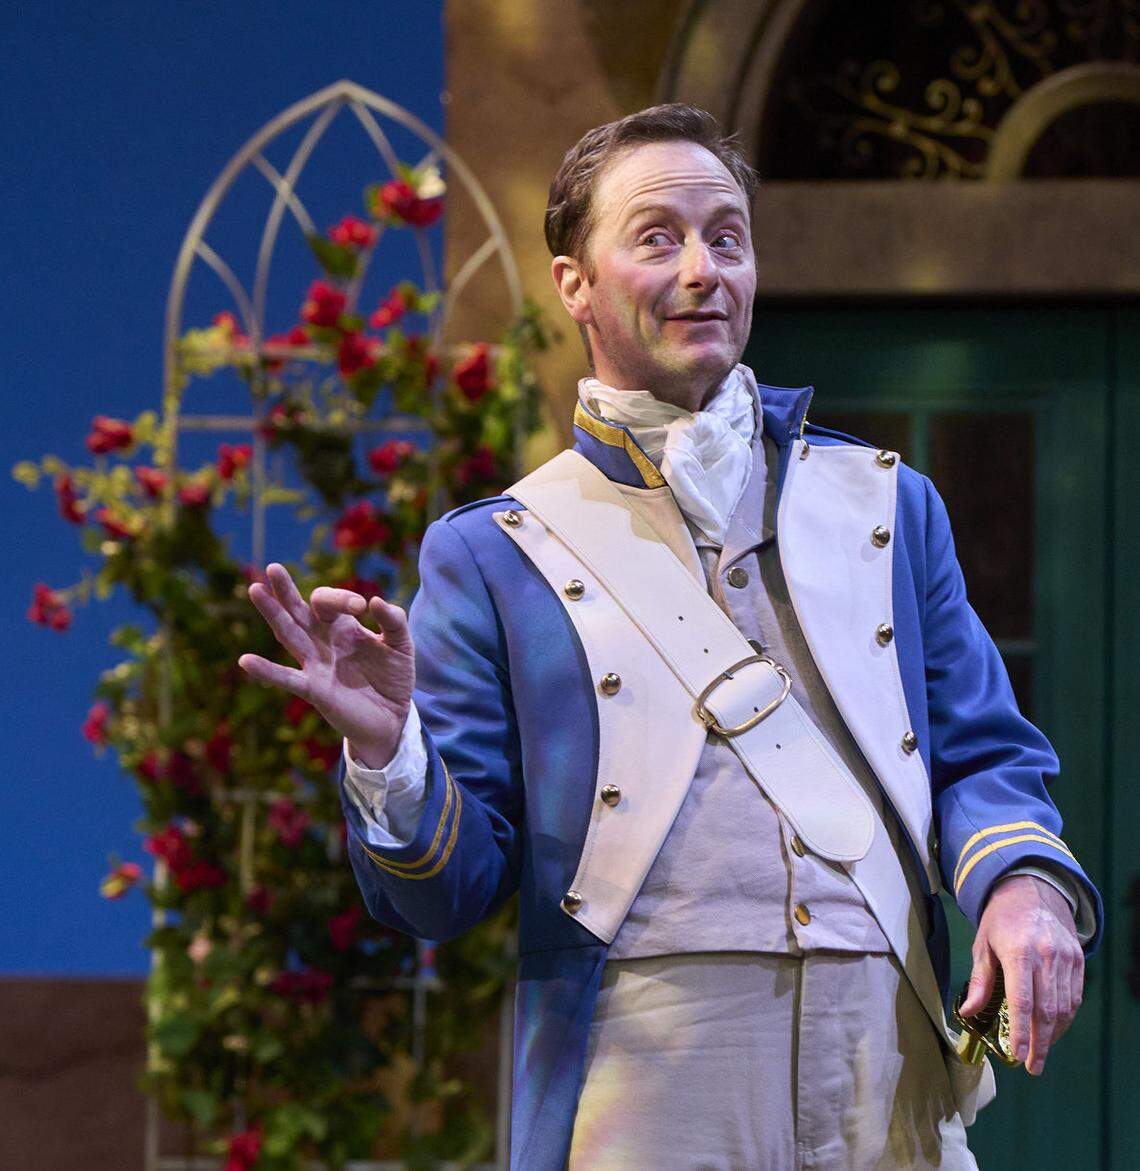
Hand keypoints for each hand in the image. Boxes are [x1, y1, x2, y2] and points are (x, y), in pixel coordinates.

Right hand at [238, 563, 414, 768]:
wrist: (392, 718)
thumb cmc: (393, 678)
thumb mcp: (402, 645)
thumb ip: (394, 621)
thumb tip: (374, 601)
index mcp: (342, 626)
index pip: (329, 602)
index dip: (341, 598)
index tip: (361, 606)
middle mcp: (322, 641)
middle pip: (298, 611)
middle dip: (286, 590)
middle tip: (273, 568)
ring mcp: (315, 664)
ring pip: (288, 634)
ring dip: (272, 613)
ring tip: (255, 590)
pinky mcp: (314, 690)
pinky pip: (287, 678)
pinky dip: (266, 671)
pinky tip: (245, 660)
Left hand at [959, 873, 1083, 1075]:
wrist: (1032, 890)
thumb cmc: (1001, 918)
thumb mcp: (982, 943)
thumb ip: (980, 980)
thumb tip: (968, 1012)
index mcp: (1019, 951)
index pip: (1022, 1000)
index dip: (1022, 1031)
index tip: (1020, 1056)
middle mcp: (1047, 956)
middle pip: (1047, 1010)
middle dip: (1040, 1043)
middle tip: (1032, 1066)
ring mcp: (1066, 958)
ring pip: (1064, 1007)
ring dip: (1054, 1034)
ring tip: (1040, 1053)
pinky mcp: (1078, 959)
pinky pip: (1075, 997)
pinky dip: (1065, 1018)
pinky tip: (1054, 1030)